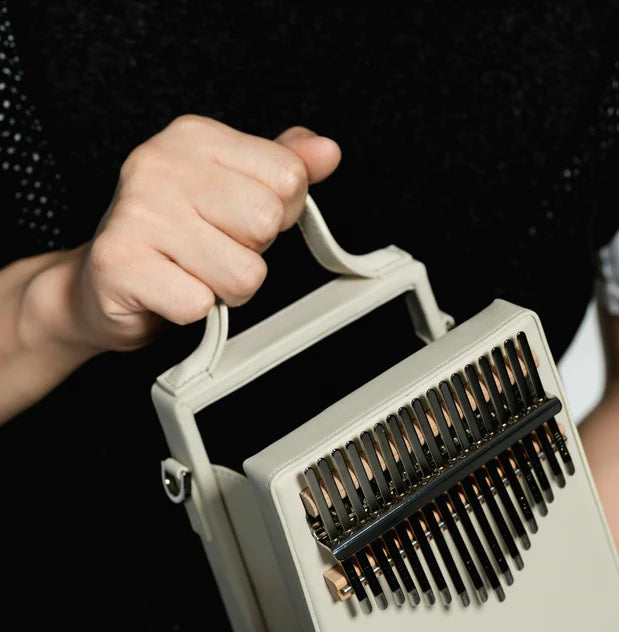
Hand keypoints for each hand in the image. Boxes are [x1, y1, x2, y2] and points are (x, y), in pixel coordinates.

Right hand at [64, 115, 340, 352]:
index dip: (277, 213)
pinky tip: (169, 291)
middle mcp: (160, 164)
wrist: (98, 285)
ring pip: (242, 273)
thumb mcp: (230, 190)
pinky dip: (192, 311)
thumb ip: (282, 168)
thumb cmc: (168, 238)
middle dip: (250, 253)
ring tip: (192, 273)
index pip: (288, 177)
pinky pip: (200, 303)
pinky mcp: (121, 263)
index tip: (238, 221)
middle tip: (211, 251)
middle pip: (266, 223)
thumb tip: (325, 152)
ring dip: (224, 289)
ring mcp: (137, 213)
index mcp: (194, 138)